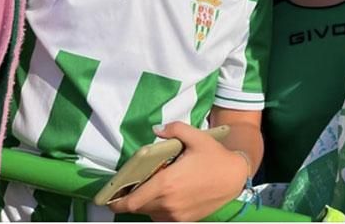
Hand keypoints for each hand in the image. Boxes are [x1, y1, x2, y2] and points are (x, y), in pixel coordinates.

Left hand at [108, 122, 249, 221]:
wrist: (236, 177)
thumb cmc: (214, 157)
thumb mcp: (196, 137)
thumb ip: (174, 130)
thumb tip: (156, 130)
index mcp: (166, 183)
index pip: (132, 201)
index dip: (116, 202)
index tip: (109, 199)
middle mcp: (168, 203)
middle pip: (138, 208)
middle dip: (131, 200)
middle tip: (130, 189)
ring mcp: (177, 214)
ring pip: (150, 213)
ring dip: (146, 204)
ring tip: (151, 190)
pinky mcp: (186, 220)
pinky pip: (163, 218)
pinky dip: (159, 209)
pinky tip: (166, 197)